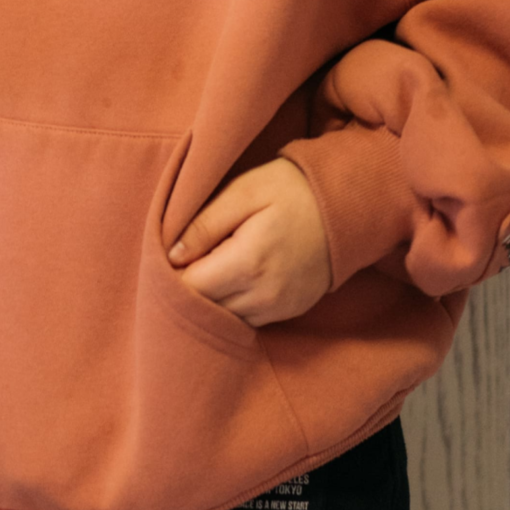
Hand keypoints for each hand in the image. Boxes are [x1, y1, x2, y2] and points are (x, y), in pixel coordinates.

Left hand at [168, 159, 331, 326]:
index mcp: (249, 262)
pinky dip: (230, 304)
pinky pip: (246, 319)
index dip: (170, 272)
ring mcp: (279, 309)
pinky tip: (227, 278)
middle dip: (185, 288)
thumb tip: (171, 254)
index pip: (191, 287)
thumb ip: (204, 223)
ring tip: (204, 265)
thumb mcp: (243, 192)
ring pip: (224, 318)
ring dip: (208, 299)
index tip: (164, 254)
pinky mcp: (289, 312)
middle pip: (204, 308)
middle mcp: (264, 296)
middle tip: (180, 259)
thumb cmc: (289, 189)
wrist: (346, 207)